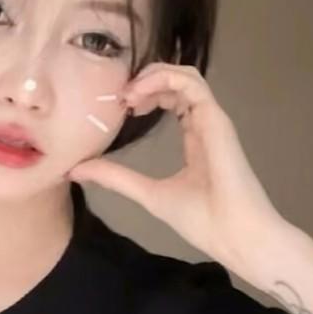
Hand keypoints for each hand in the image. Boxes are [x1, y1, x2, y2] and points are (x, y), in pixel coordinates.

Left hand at [67, 62, 286, 274]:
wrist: (236, 238)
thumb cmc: (203, 220)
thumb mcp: (148, 193)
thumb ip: (116, 178)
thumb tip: (77, 169)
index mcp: (195, 137)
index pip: (173, 97)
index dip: (146, 93)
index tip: (121, 106)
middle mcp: (204, 123)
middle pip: (178, 79)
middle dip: (146, 79)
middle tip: (121, 97)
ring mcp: (212, 120)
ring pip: (186, 75)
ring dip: (153, 76)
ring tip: (129, 95)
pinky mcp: (216, 120)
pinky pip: (192, 84)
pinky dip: (164, 80)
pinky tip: (140, 95)